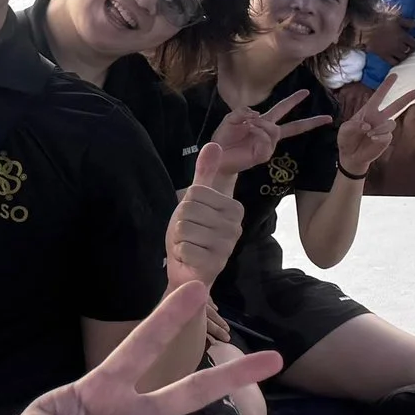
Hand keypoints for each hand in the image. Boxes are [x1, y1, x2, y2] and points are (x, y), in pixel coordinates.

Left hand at [166, 110, 256, 286]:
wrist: (188, 271)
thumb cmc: (193, 233)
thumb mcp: (196, 201)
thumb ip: (205, 173)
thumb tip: (213, 144)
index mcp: (235, 208)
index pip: (195, 192)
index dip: (186, 205)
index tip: (194, 219)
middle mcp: (235, 226)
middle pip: (188, 209)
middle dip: (180, 223)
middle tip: (189, 235)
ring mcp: (226, 246)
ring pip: (184, 228)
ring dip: (178, 239)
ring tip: (189, 246)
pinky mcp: (214, 264)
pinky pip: (183, 248)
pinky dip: (180, 254)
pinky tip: (189, 259)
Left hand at [225, 87, 333, 170]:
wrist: (217, 156)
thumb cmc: (224, 138)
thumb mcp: (231, 118)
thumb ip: (242, 111)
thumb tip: (257, 114)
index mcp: (263, 123)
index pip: (282, 110)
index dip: (293, 100)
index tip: (307, 92)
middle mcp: (269, 134)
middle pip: (294, 127)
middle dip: (311, 122)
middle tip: (327, 117)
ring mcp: (268, 146)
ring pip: (274, 130)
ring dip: (261, 124)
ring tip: (248, 126)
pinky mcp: (264, 155)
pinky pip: (266, 139)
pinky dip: (258, 133)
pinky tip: (250, 133)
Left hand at [335, 80, 414, 179]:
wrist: (350, 156)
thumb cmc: (346, 139)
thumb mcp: (344, 129)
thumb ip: (354, 125)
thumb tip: (368, 126)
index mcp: (368, 110)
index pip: (379, 95)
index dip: (386, 85)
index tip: (395, 75)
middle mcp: (378, 118)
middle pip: (396, 106)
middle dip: (407, 98)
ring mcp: (383, 129)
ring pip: (391, 123)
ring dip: (380, 127)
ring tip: (369, 134)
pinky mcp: (386, 139)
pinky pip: (388, 135)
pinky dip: (379, 136)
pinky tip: (372, 139)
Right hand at [367, 9, 414, 65]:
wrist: (367, 28)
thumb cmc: (381, 21)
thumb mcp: (396, 19)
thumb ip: (408, 22)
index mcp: (403, 36)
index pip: (413, 43)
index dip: (413, 43)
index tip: (411, 42)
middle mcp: (399, 45)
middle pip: (409, 51)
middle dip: (409, 49)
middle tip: (407, 48)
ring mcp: (392, 52)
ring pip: (402, 57)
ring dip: (403, 55)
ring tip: (402, 53)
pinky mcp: (384, 56)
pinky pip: (393, 62)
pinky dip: (396, 61)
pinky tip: (395, 58)